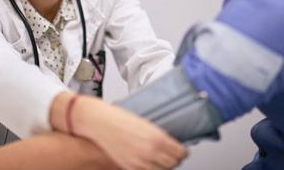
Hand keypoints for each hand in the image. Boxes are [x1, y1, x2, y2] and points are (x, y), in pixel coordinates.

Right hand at [71, 96, 188, 169]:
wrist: (101, 123)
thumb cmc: (120, 119)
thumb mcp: (145, 124)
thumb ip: (159, 136)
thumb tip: (171, 144)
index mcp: (157, 137)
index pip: (181, 153)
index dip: (183, 152)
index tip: (181, 150)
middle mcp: (150, 151)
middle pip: (173, 164)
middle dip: (174, 159)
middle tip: (172, 154)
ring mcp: (140, 162)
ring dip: (163, 165)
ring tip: (160, 159)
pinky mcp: (129, 167)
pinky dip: (151, 168)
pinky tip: (148, 162)